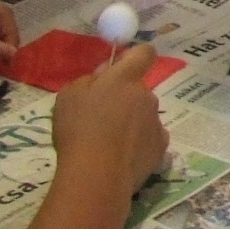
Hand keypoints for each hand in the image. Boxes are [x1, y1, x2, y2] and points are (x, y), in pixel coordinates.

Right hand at [52, 44, 167, 195]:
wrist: (97, 175)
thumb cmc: (78, 130)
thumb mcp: (68, 96)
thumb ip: (89, 81)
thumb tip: (103, 76)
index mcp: (125, 79)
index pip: (144, 53)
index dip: (136, 56)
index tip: (123, 66)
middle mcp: (147, 96)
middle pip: (138, 90)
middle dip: (125, 99)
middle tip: (101, 118)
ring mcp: (156, 122)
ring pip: (144, 115)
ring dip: (131, 123)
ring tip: (109, 144)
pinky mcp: (161, 147)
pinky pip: (150, 138)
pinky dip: (139, 144)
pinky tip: (122, 157)